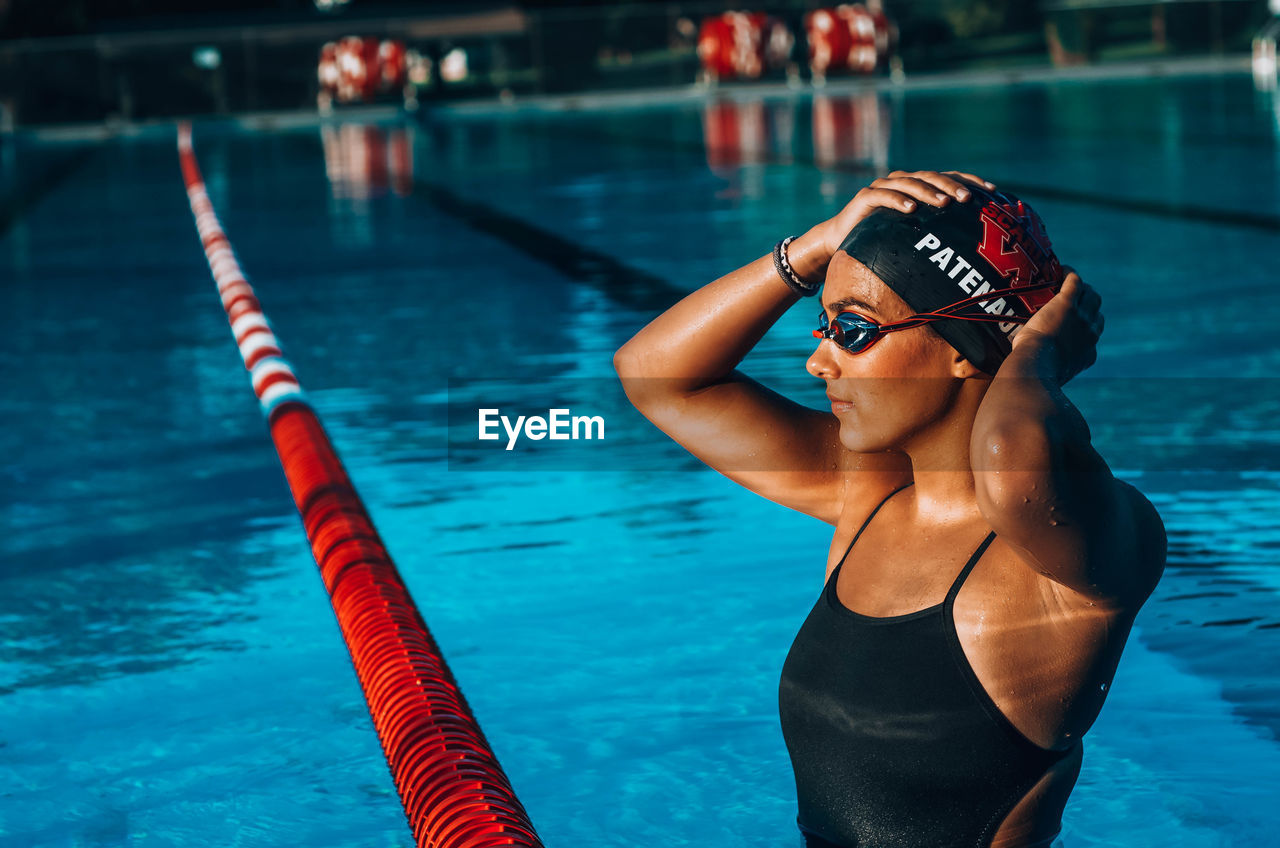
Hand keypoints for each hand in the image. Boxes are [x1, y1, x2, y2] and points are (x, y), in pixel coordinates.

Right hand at [818, 169, 996, 255]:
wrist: (841, 241)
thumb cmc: (881, 240)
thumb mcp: (912, 236)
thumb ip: (935, 232)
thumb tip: (972, 246)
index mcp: (919, 187)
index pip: (949, 177)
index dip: (970, 181)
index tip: (992, 191)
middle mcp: (903, 181)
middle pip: (932, 177)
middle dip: (952, 187)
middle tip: (968, 199)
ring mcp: (884, 187)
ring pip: (910, 182)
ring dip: (928, 192)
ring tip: (943, 204)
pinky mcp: (865, 197)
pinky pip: (883, 196)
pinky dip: (898, 200)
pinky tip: (911, 208)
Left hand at [1009, 267, 1102, 384]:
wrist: (1036, 367)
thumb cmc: (1034, 374)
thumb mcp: (1048, 375)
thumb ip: (1048, 369)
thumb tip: (1031, 370)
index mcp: (1087, 354)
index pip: (1093, 335)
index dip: (1085, 326)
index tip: (1074, 322)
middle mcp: (1090, 334)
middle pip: (1096, 310)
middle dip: (1089, 302)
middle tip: (1073, 297)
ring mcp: (1081, 317)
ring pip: (1091, 295)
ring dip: (1082, 287)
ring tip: (1067, 281)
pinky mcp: (1068, 303)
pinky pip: (1075, 282)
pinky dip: (1070, 274)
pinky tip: (1061, 269)